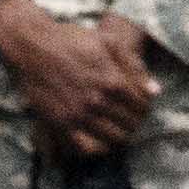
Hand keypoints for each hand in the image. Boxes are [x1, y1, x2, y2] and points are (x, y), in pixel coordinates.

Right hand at [0, 0, 158, 158]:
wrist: (34, 46)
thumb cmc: (72, 39)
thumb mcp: (108, 43)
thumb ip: (134, 67)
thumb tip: (155, 92)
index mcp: (113, 81)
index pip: (141, 106)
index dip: (145, 107)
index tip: (140, 105)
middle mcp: (97, 101)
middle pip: (130, 125)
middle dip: (135, 121)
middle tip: (130, 117)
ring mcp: (78, 114)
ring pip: (113, 139)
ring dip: (120, 135)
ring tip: (118, 127)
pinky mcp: (60, 123)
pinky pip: (85, 148)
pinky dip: (98, 148)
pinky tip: (100, 140)